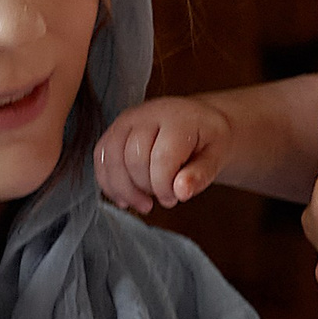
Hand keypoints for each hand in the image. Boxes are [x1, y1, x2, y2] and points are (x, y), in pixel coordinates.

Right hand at [97, 95, 231, 215]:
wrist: (199, 121)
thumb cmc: (209, 140)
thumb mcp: (217, 157)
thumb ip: (201, 174)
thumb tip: (181, 192)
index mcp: (177, 119)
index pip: (161, 158)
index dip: (164, 187)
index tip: (175, 198)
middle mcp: (147, 114)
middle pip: (132, 159)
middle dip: (145, 188)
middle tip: (164, 199)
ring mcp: (127, 120)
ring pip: (110, 158)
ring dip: (122, 189)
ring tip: (143, 204)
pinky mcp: (115, 130)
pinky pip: (100, 157)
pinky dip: (108, 182)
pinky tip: (124, 198)